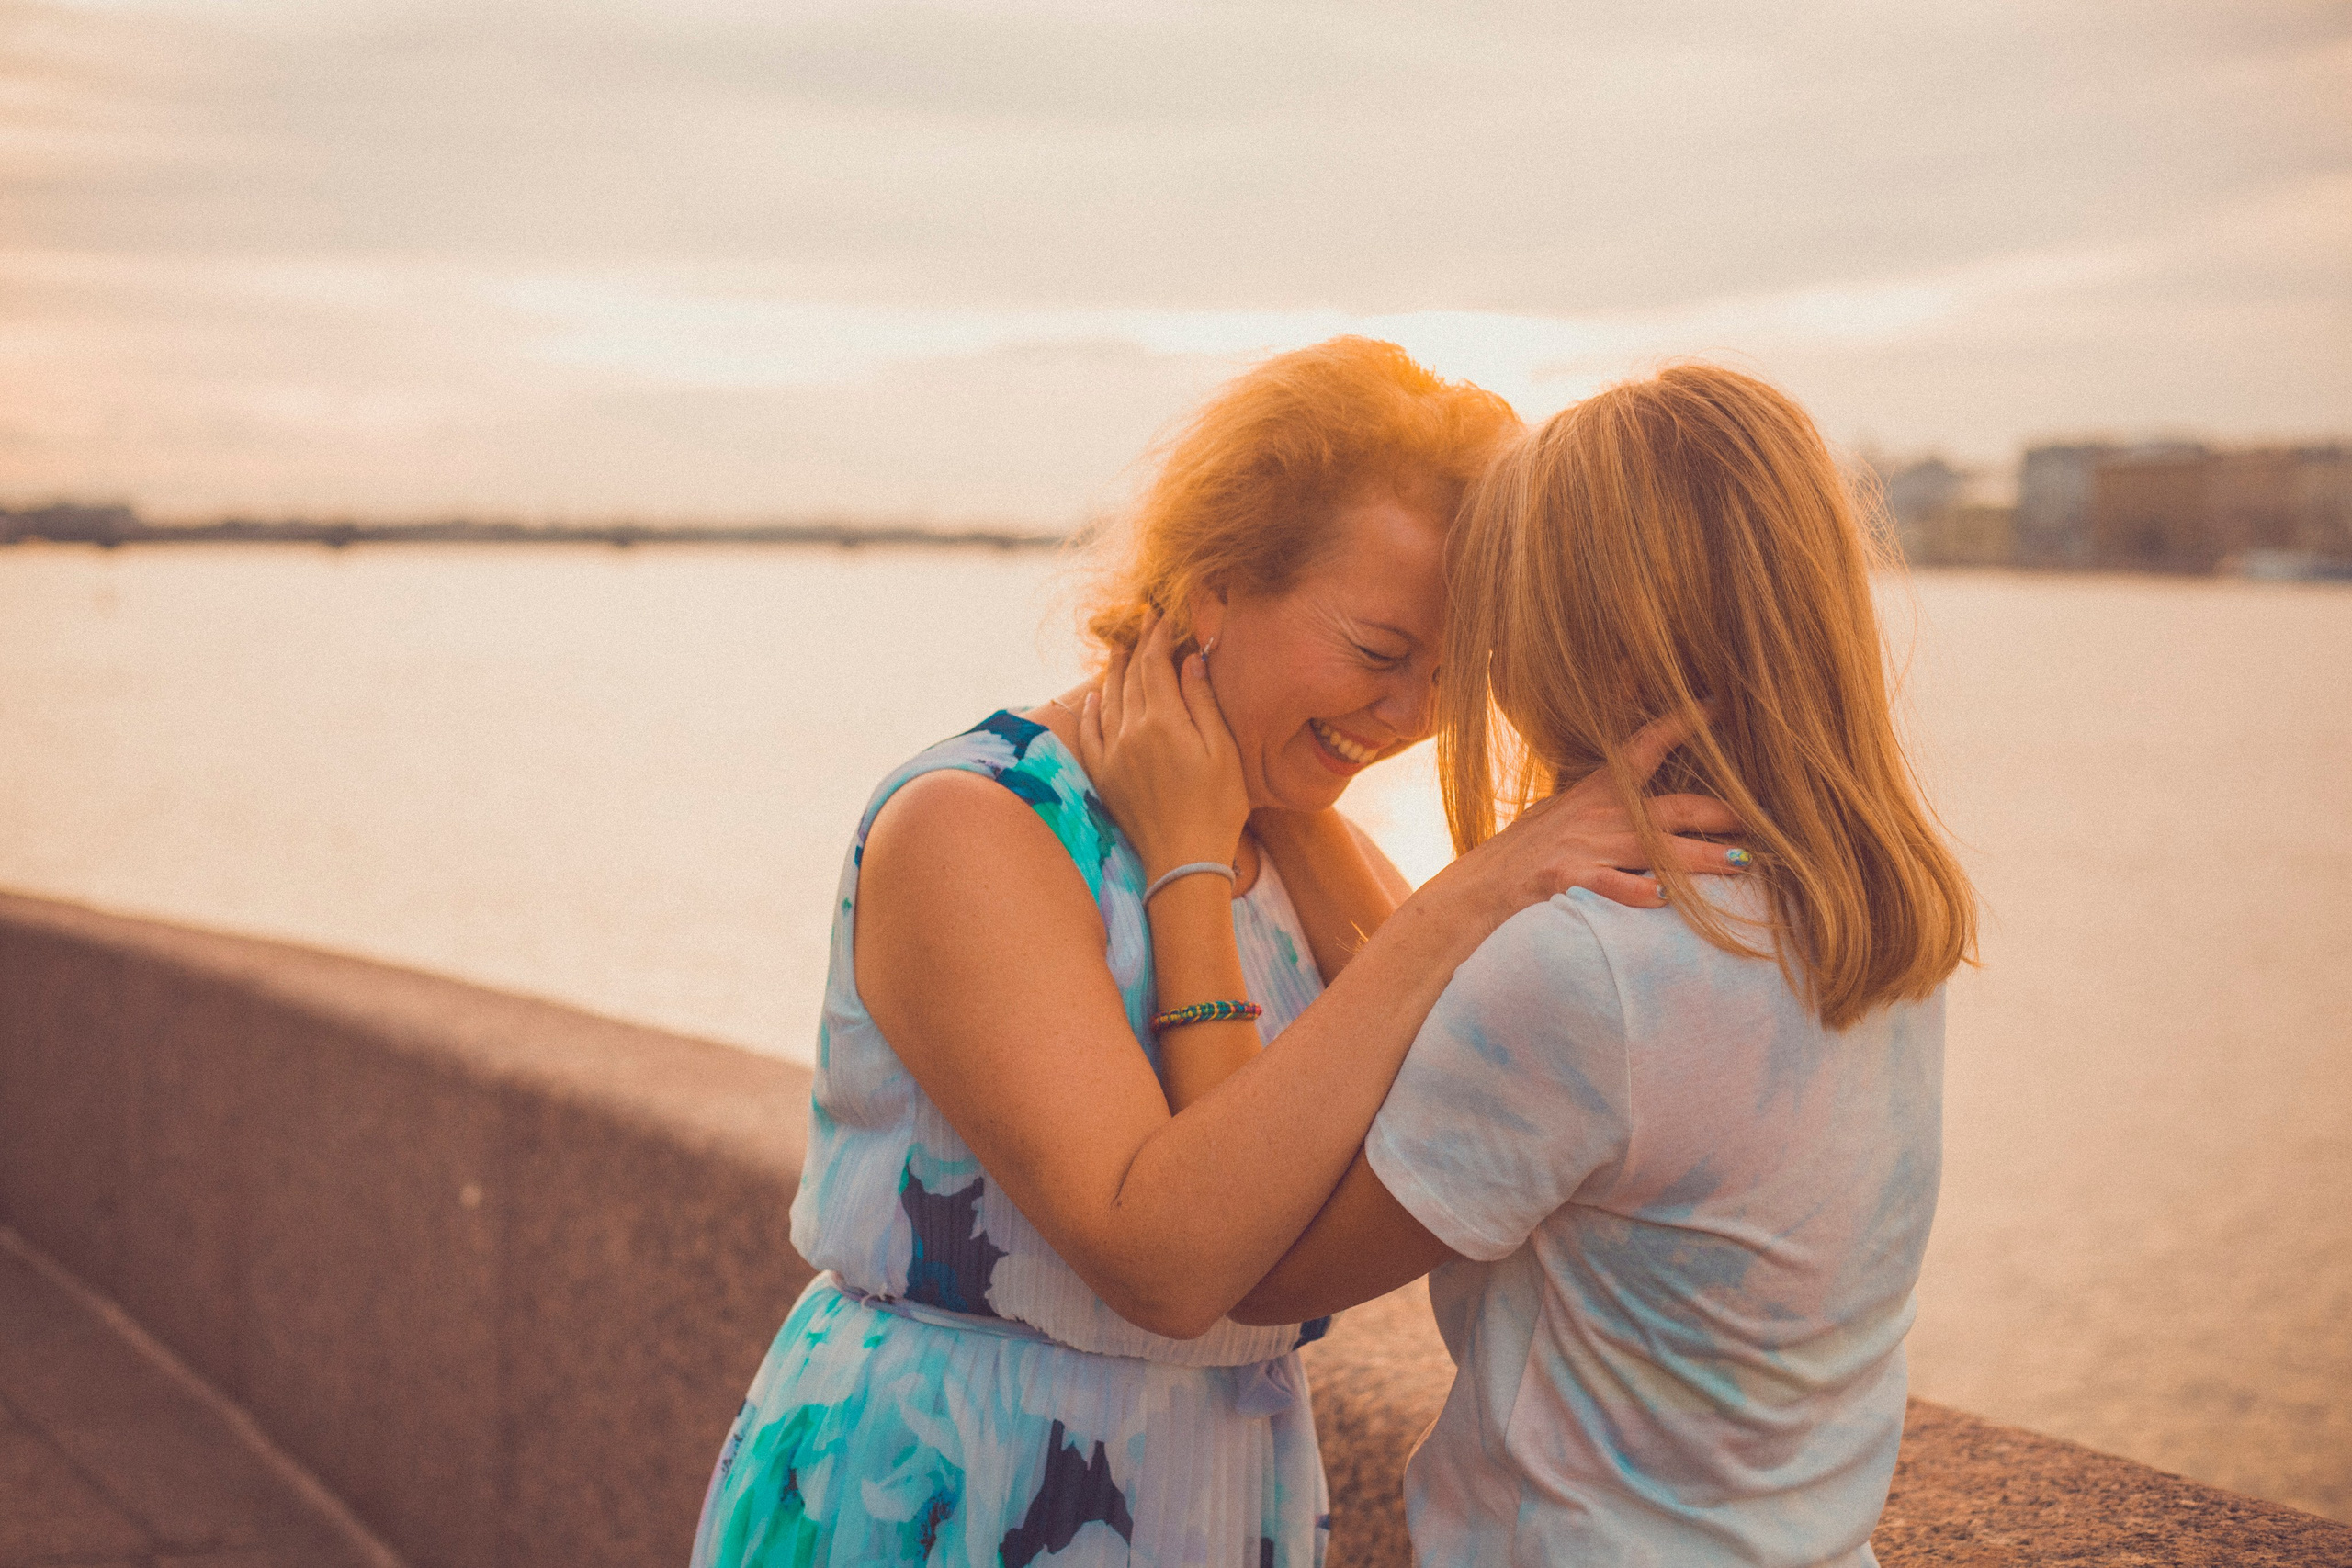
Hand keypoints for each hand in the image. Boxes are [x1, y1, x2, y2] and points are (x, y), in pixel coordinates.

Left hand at [1076, 611, 1249, 879]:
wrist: (1184, 861)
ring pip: (1106, 699)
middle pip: (1130, 676)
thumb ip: (1203, 701)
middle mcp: (1130, 732)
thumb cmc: (1217, 807)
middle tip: (1143, 621)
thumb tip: (1189, 659)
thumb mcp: (1224, 751)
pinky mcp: (1104, 776)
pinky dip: (1090, 710)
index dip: (1156, 635)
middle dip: (1137, 645)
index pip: (1154, 663)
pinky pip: (1089, 733)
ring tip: (1118, 648)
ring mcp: (1112, 754)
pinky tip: (1093, 697)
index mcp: (1162, 721)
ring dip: (1113, 670)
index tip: (1160, 613)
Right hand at [1440, 711, 1748, 916]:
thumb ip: (1601, 800)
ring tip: (1743, 864)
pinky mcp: (1567, 878)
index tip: (1721, 701)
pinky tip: (1664, 899)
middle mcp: (1599, 815)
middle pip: (1674, 807)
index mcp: (1599, 792)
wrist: (1479, 889)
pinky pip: (1612, 886)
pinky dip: (1639, 892)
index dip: (1685, 720)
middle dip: (1725, 813)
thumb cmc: (1523, 854)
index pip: (1646, 743)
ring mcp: (1586, 847)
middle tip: (1770, 817)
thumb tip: (1631, 782)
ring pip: (1658, 850)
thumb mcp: (1561, 812)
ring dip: (1704, 858)